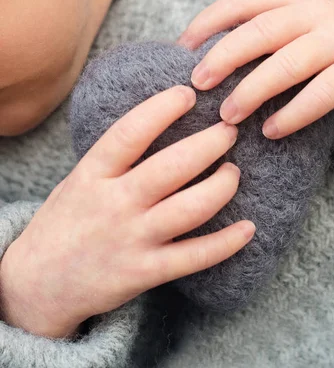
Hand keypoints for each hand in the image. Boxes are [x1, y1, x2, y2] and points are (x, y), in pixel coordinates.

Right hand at [0, 86, 254, 337]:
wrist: (38, 285)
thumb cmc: (66, 223)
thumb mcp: (79, 180)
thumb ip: (114, 158)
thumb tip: (161, 120)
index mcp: (92, 175)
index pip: (130, 133)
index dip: (162, 109)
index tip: (189, 94)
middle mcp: (114, 204)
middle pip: (172, 167)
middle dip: (209, 144)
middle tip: (230, 130)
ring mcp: (131, 239)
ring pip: (191, 208)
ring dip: (222, 186)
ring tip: (233, 172)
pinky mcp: (146, 272)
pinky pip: (195, 256)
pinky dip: (227, 242)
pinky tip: (248, 228)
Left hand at [178, 0, 333, 138]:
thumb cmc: (332, 40)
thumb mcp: (299, 21)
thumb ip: (264, 30)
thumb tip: (206, 57)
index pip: (243, 1)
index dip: (209, 23)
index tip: (182, 49)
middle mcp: (316, 11)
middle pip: (260, 32)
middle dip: (223, 59)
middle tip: (198, 86)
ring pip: (287, 64)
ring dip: (252, 91)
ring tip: (228, 116)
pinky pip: (321, 94)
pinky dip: (292, 114)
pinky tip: (271, 130)